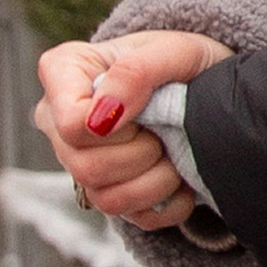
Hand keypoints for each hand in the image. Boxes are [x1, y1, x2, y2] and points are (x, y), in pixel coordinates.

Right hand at [35, 31, 229, 232]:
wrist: (206, 90)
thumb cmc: (183, 62)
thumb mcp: (174, 49)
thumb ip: (136, 71)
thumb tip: (104, 113)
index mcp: (64, 73)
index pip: (68, 122)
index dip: (112, 126)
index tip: (143, 110)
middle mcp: (60, 122)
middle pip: (85, 166)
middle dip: (140, 153)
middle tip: (163, 129)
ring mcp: (80, 163)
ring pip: (106, 198)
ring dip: (155, 179)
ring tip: (171, 150)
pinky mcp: (107, 194)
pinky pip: (132, 217)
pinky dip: (167, 200)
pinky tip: (177, 174)